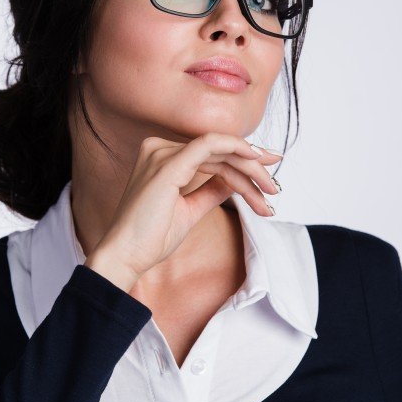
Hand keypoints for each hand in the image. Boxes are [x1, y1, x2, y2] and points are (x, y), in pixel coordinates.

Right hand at [88, 133, 282, 279]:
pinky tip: (255, 161)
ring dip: (250, 171)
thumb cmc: (150, 237)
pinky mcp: (167, 164)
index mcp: (160, 157)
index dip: (242, 162)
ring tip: (269, 193)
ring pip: (219, 150)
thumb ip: (211, 190)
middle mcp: (158, 148)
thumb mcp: (190, 210)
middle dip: (252, 167)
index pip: (210, 155)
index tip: (267, 175)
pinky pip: (209, 145)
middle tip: (275, 187)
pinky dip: (235, 148)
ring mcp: (160, 153)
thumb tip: (234, 182)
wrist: (126, 256)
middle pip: (218, 152)